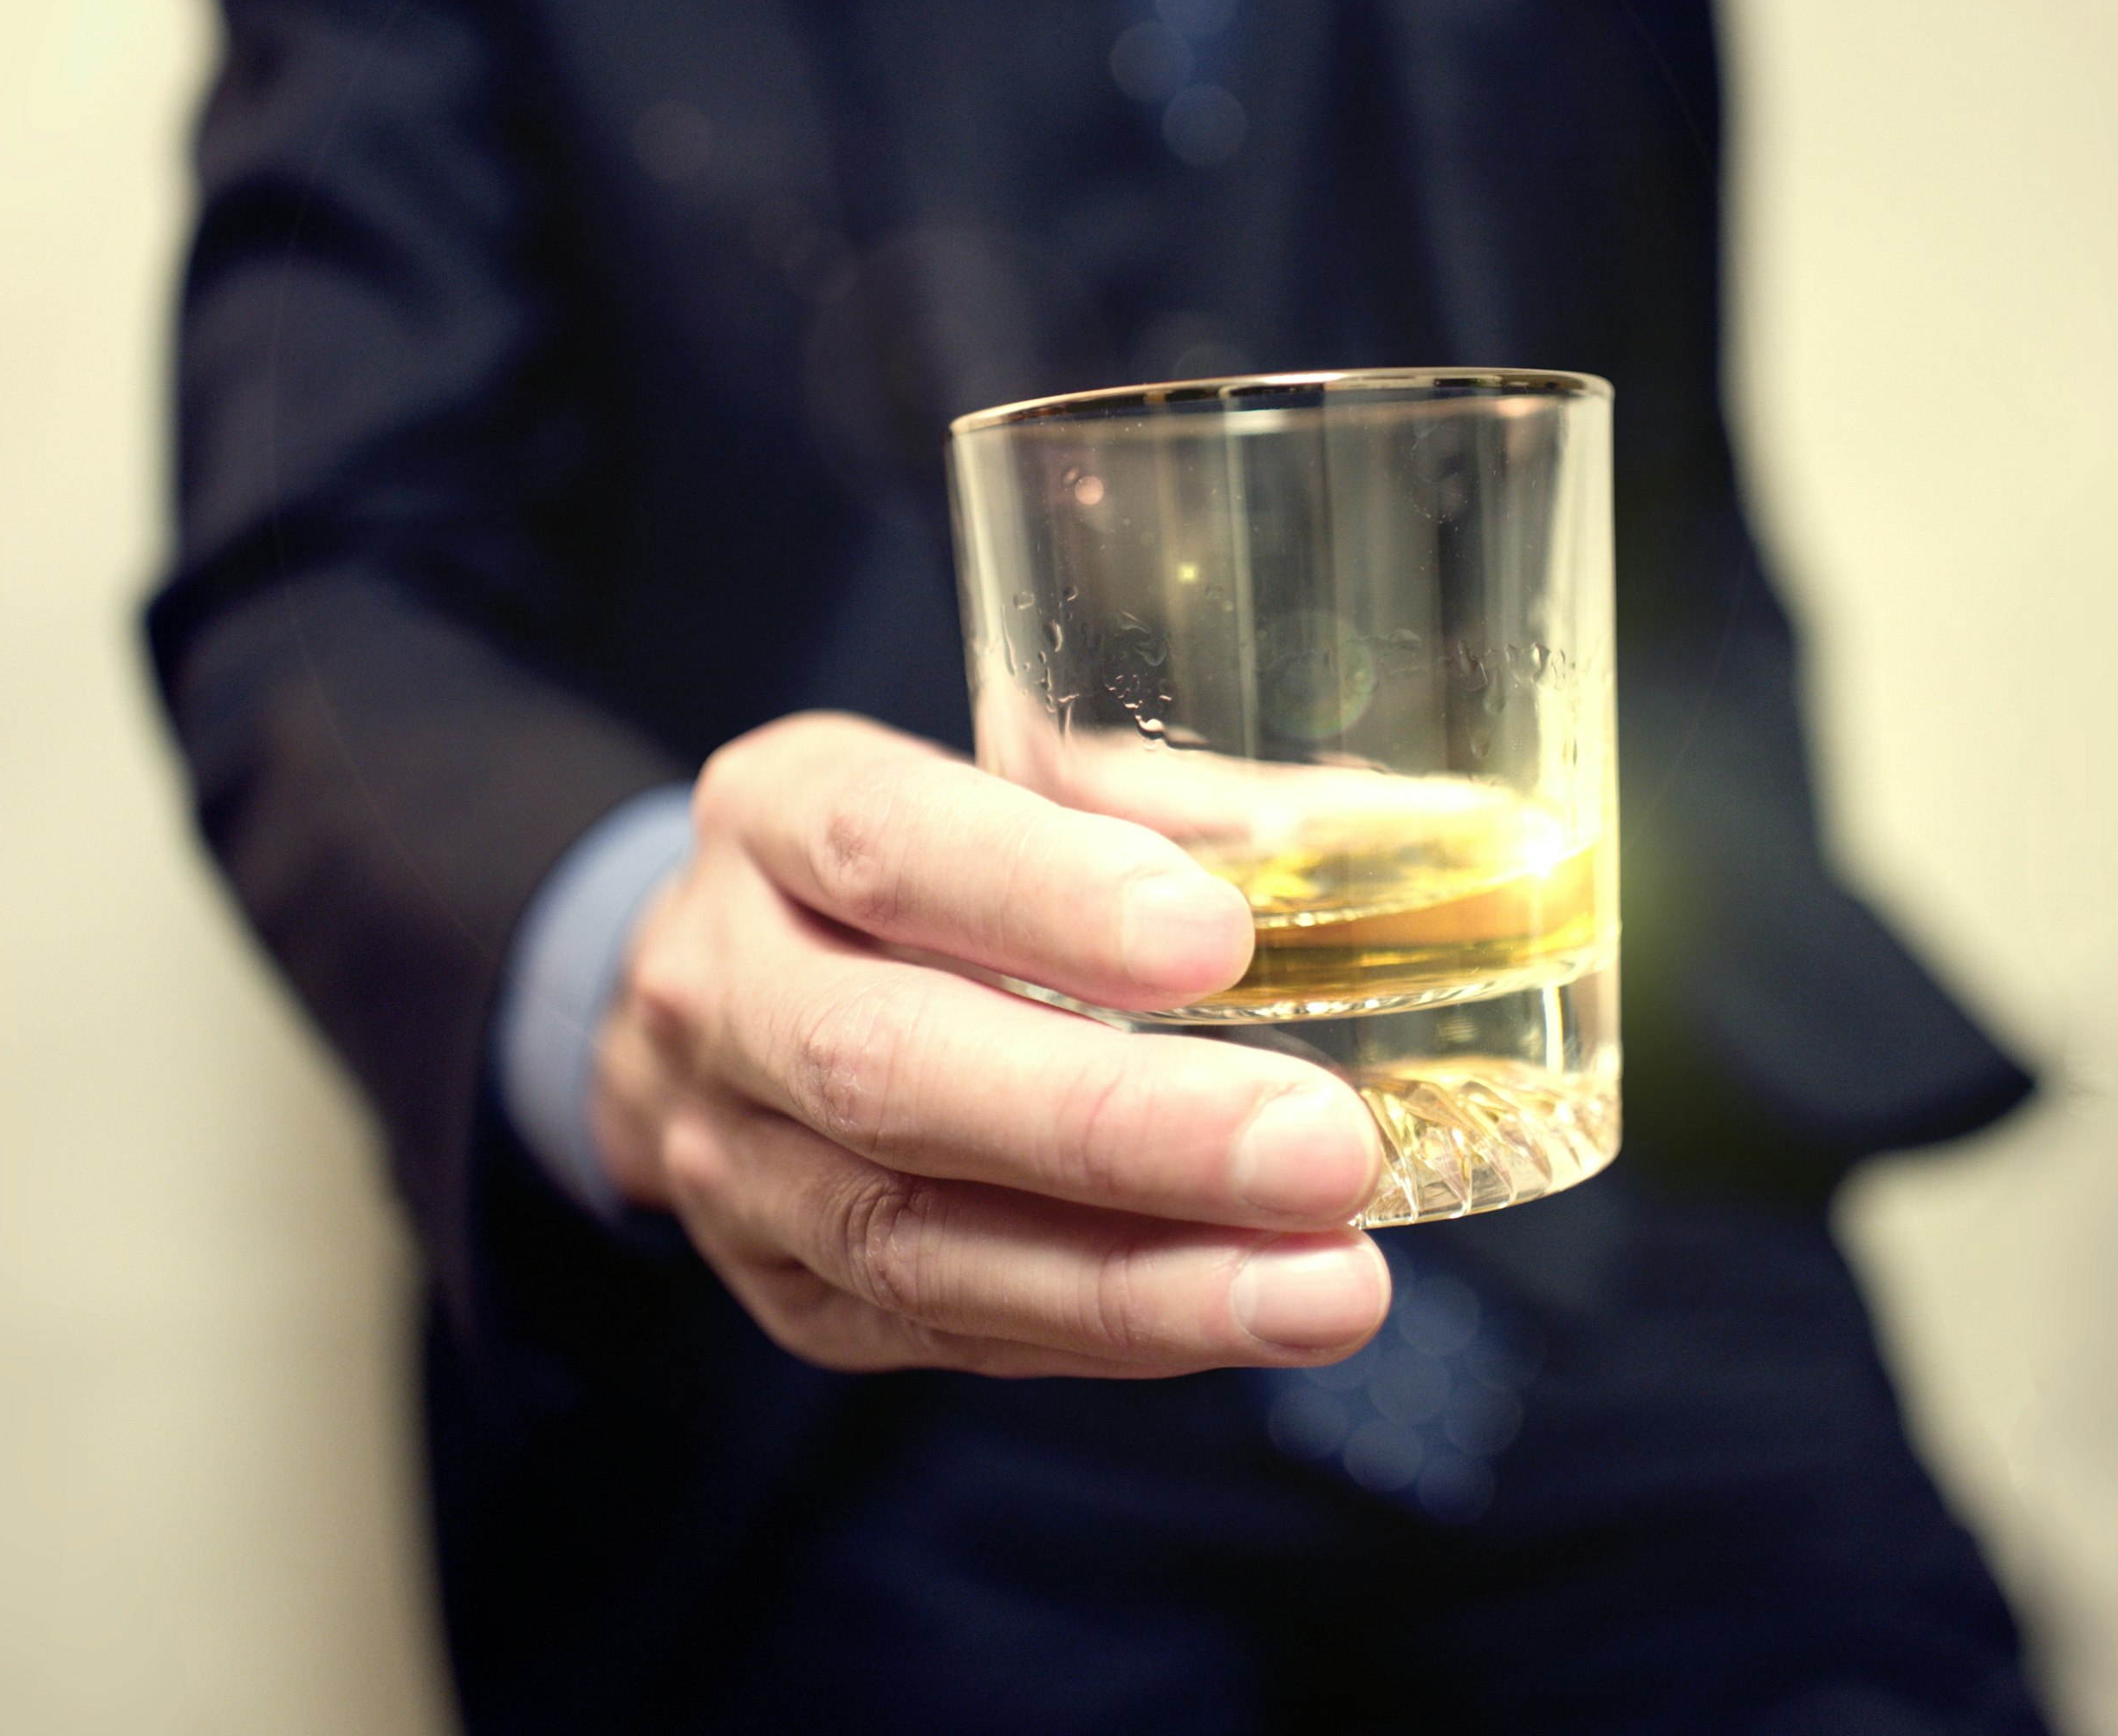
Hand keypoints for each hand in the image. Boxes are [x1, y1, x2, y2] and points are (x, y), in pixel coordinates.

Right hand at [589, 712, 1389, 1375]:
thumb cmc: (919, 867)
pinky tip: (1242, 1317)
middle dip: (1122, 1128)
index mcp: (779, 815)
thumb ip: (1177, 810)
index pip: (893, 849)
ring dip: (1141, 1283)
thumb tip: (1395, 836)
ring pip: (915, 1239)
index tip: (1218, 941)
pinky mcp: (782, 1292)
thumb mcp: (1005, 783)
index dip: (1050, 898)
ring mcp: (729, 1158)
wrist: (721, 998)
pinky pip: (946, 1330)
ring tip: (1327, 1289)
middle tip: (1324, 1152)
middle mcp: (721, 987)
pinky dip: (1109, 1333)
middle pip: (893, 1068)